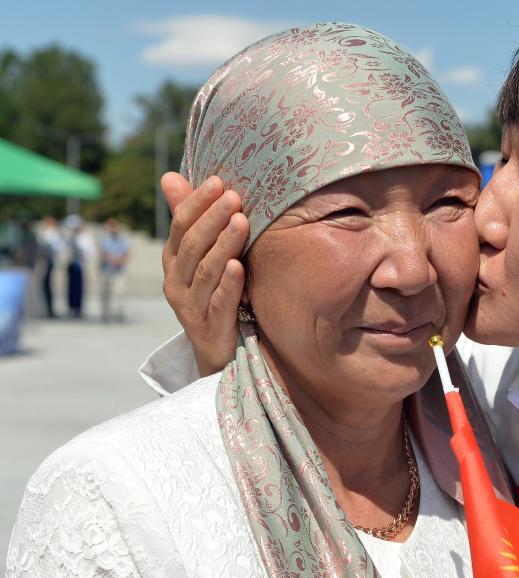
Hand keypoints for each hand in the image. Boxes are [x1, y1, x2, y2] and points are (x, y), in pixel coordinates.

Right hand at [161, 172, 248, 376]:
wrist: (218, 353)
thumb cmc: (213, 296)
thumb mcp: (201, 258)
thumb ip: (191, 220)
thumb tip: (169, 175)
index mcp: (174, 262)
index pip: (180, 226)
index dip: (197, 203)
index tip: (218, 181)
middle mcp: (176, 282)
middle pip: (193, 245)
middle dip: (212, 218)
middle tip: (233, 196)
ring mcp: (191, 307)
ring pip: (205, 271)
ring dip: (224, 244)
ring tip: (242, 221)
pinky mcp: (210, 329)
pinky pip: (218, 304)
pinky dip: (228, 284)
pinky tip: (239, 266)